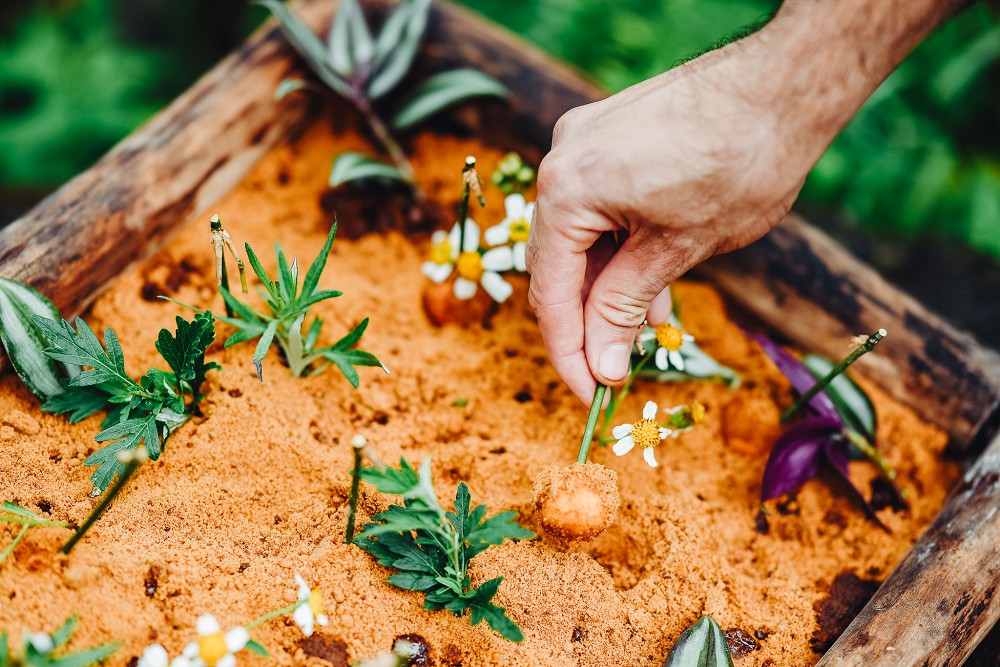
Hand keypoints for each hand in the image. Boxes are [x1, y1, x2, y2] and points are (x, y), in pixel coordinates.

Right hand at [526, 37, 807, 404]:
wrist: (786, 84)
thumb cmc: (740, 162)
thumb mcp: (677, 251)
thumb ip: (624, 308)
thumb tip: (600, 364)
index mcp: (568, 190)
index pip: (551, 292)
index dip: (568, 352)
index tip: (590, 394)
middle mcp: (561, 161)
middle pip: (556, 264)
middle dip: (587, 320)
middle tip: (615, 366)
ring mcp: (584, 143)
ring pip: (579, 237)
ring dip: (606, 286)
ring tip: (647, 325)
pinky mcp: (608, 137)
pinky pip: (597, 208)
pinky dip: (618, 248)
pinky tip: (650, 280)